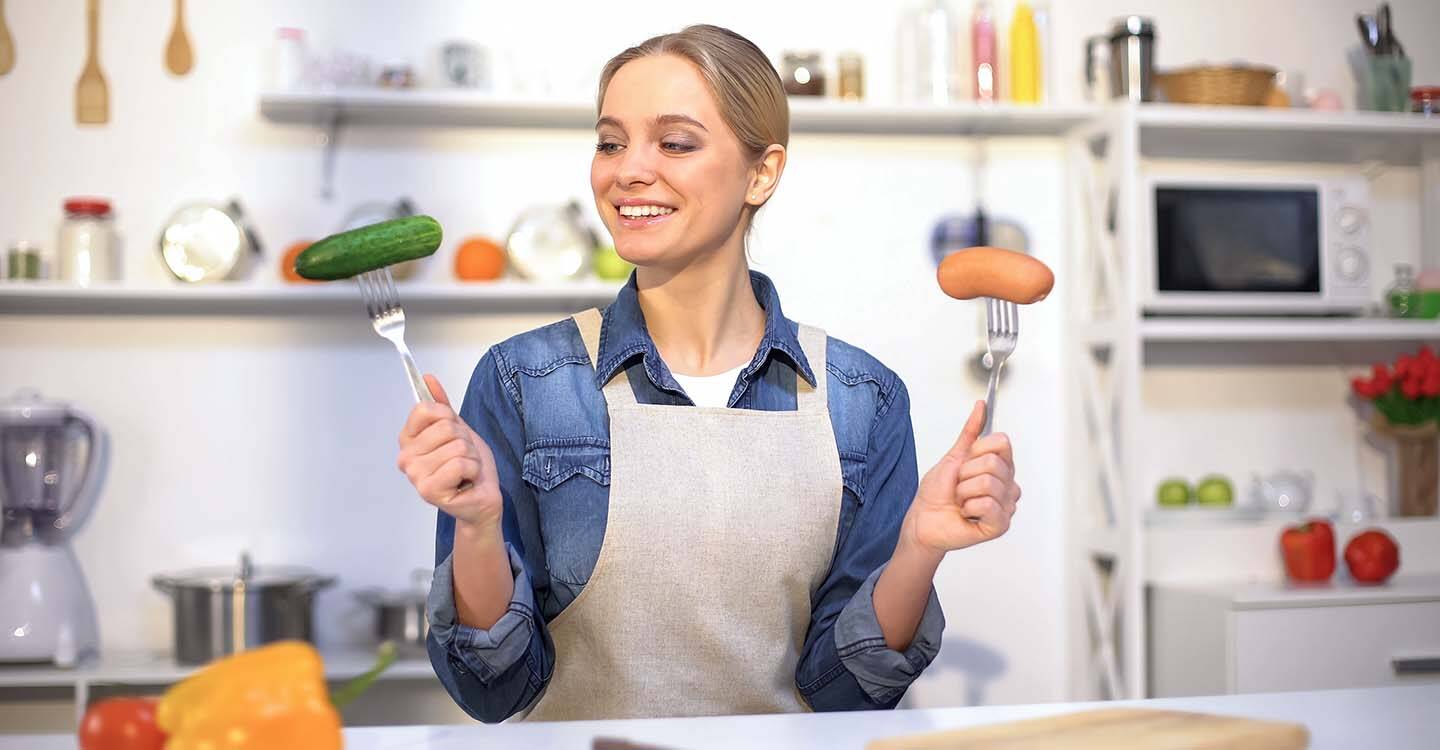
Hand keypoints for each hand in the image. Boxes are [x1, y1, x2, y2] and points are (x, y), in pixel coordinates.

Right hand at [396, 375, 502, 532]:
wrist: (482, 498)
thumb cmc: (468, 467)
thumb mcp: (458, 429)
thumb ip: (441, 406)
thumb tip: (427, 378)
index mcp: (408, 440)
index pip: (425, 408)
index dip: (449, 417)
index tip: (453, 433)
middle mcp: (405, 458)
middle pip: (446, 427)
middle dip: (465, 441)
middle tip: (463, 458)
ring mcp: (415, 476)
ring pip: (457, 446)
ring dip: (471, 458)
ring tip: (465, 471)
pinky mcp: (429, 491)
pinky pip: (461, 463)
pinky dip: (473, 470)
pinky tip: (466, 482)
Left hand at [904, 400, 1019, 554]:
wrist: (923, 519)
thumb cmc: (937, 492)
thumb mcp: (953, 456)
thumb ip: (970, 431)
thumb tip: (981, 406)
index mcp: (1000, 467)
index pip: (1002, 442)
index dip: (977, 450)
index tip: (965, 462)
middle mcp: (1008, 485)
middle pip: (993, 462)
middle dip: (966, 473)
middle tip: (959, 486)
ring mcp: (1006, 505)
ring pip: (988, 483)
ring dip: (964, 492)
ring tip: (961, 500)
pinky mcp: (1000, 524)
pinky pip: (988, 505)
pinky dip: (969, 507)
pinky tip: (967, 513)